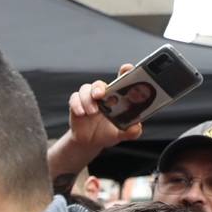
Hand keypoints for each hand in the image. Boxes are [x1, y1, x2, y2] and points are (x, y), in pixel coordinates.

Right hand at [47, 64, 143, 179]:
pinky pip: (74, 98)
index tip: (126, 68)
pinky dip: (77, 104)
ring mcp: (88, 98)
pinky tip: (81, 113)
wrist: (90, 143)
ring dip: (87, 99)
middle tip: (100, 95)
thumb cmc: (108, 133)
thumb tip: (136, 127)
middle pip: (100, 84)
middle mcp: (102, 95)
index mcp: (117, 97)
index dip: (125, 71)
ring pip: (86, 89)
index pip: (122, 79)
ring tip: (92, 112)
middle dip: (99, 87)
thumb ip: (131, 131)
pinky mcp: (76, 104)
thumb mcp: (122, 134)